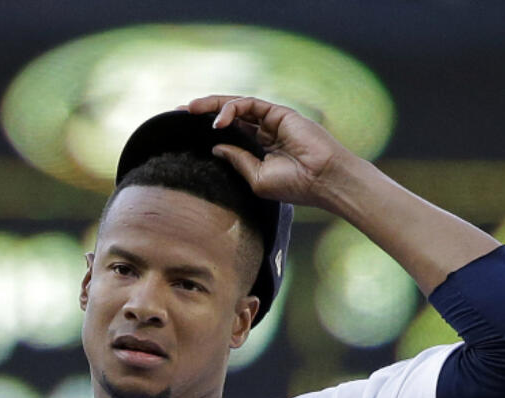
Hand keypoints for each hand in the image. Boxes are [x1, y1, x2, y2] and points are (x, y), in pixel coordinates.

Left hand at [184, 95, 357, 210]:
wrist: (323, 180)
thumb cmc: (295, 185)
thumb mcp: (256, 178)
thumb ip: (237, 160)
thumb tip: (215, 147)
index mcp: (259, 150)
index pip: (228, 134)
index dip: (207, 130)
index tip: (183, 129)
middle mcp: (264, 133)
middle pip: (229, 116)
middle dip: (204, 111)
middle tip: (180, 110)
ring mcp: (271, 121)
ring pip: (237, 106)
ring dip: (213, 105)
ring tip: (191, 110)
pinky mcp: (279, 113)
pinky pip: (250, 105)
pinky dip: (232, 109)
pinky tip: (218, 121)